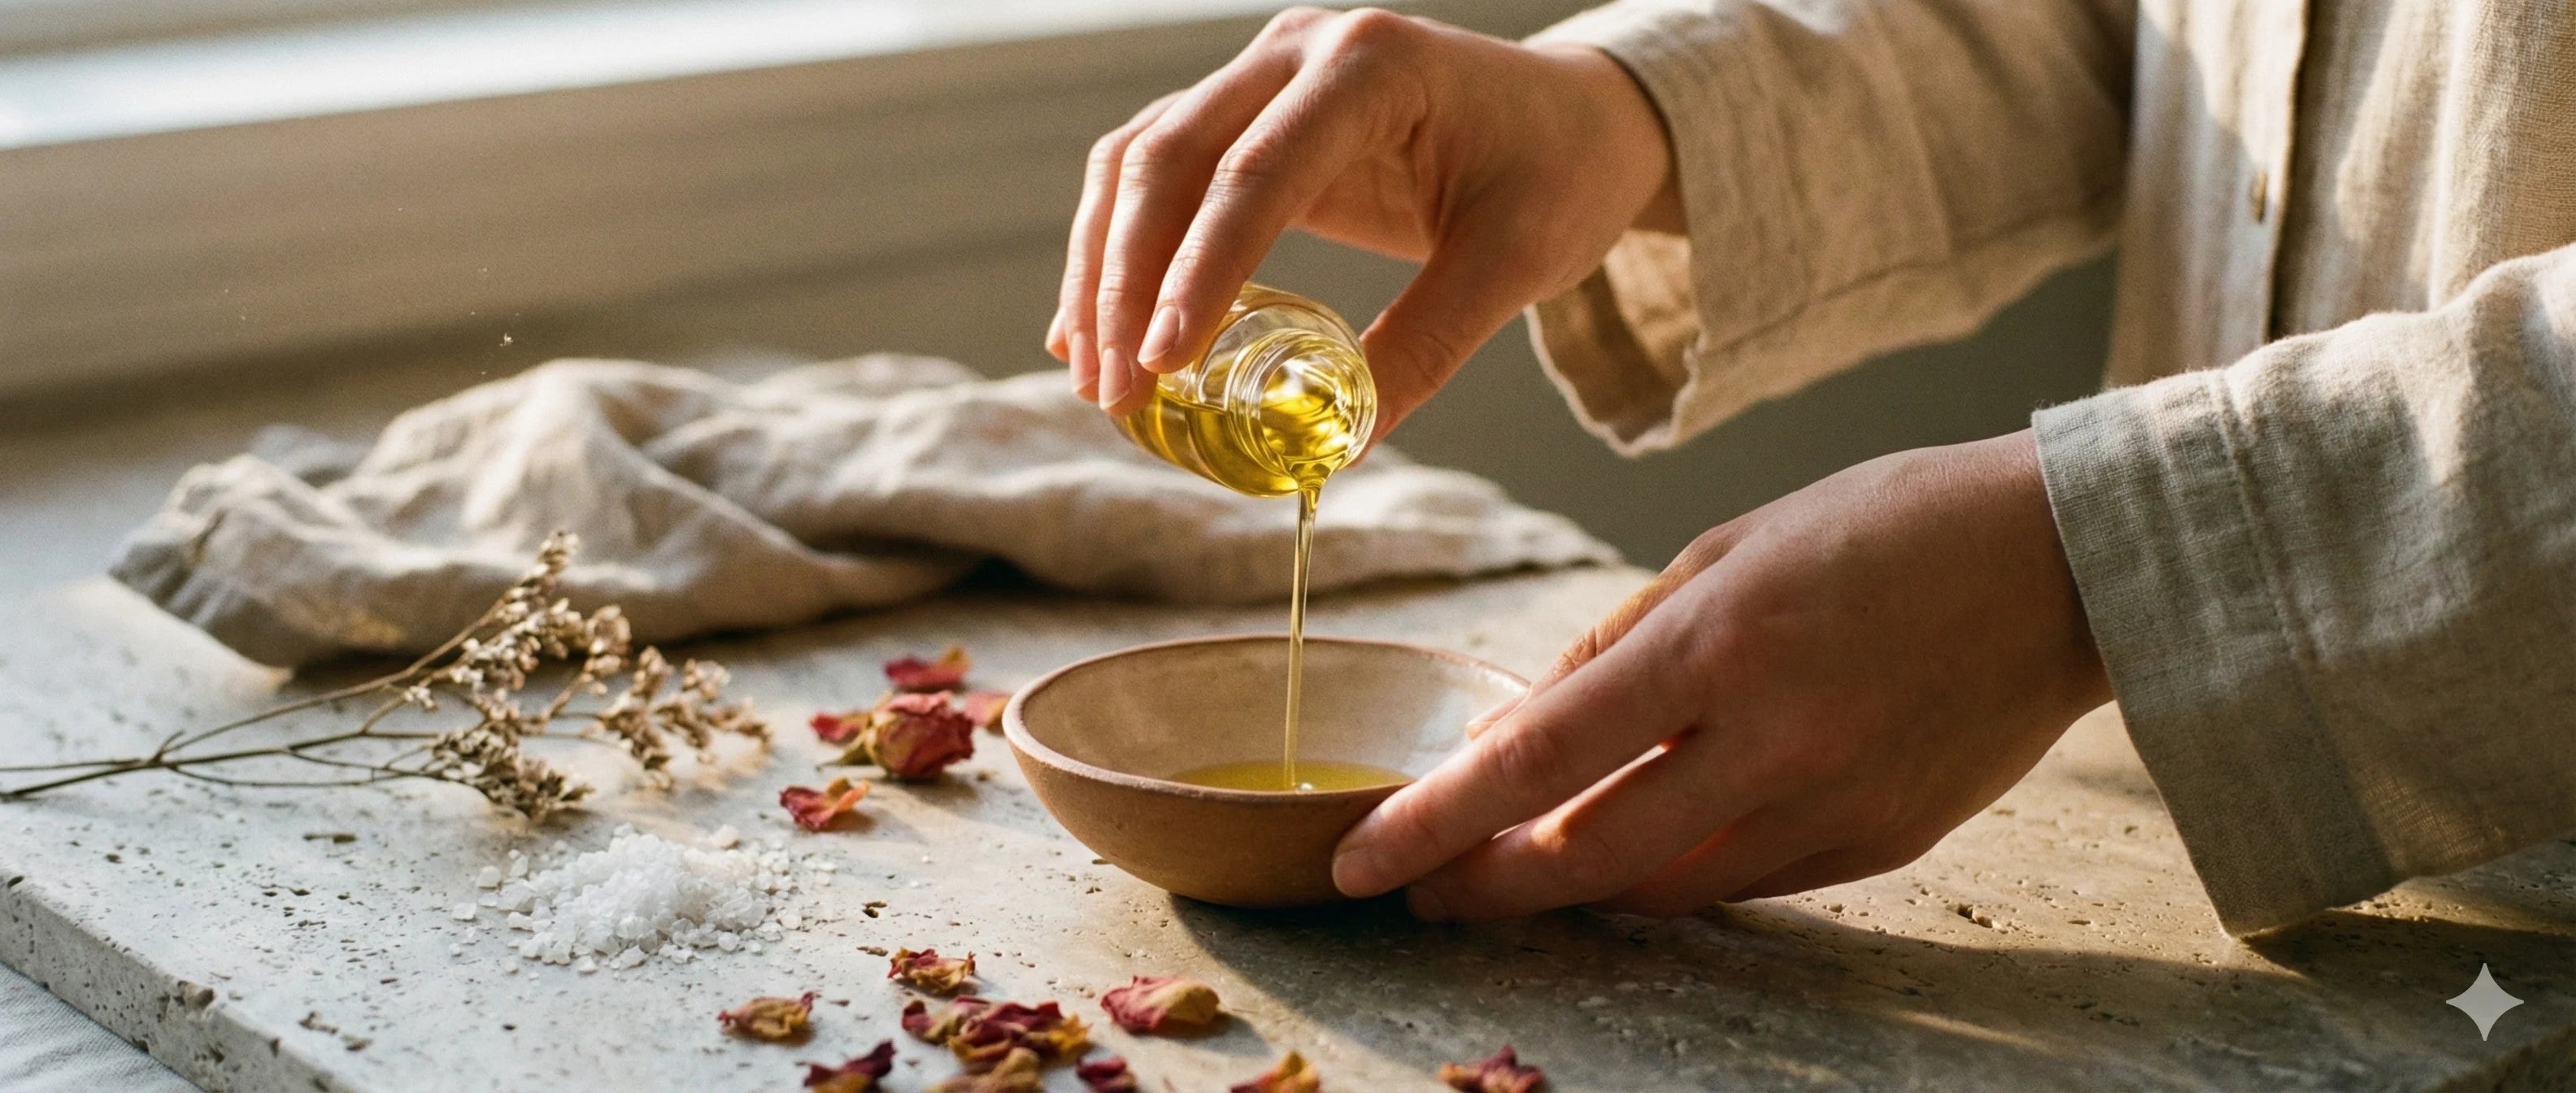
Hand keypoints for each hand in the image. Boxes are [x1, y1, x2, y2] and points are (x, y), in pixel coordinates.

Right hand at [1046, 6, 1679, 425]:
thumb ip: (1425, 346)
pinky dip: (1116, 250)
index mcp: (1372, 68)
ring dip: (1103, 270)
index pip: (1256, 172)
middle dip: (1125, 283)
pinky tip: (1093, 331)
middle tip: (1117, 393)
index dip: (1199, 271)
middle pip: (1169, 158)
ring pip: (1139, 161)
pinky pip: (1156, 173)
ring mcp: (1263, 75)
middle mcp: (1299, 51)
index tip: (1163, 363)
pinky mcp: (1248, 116)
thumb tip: (1338, 447)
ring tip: (1096, 379)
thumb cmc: (1559, 175)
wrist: (1578, 119)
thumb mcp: (1514, 264)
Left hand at [1332, 430, 2112, 918]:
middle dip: (1484, 885)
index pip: (1538, 758)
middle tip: (1423, 890)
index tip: (1362, 859)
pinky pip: (1743, 882)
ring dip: (1572, 887)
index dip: (1435, 821)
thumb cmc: (1889, 526)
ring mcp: (1829, 806)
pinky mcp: (1880, 847)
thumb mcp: (1730, 546)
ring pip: (1661, 888)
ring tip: (1512, 870)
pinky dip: (1672, 873)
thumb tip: (1522, 730)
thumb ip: (1617, 644)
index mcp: (1717, 643)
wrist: (2071, 565)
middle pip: (1585, 857)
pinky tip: (1635, 848)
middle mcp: (1768, 740)